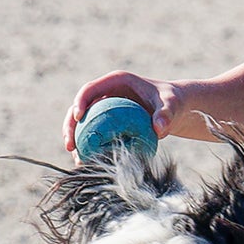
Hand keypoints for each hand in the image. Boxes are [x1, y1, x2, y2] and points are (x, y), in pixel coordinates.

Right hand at [63, 71, 184, 153]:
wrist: (174, 109)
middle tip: (70, 144)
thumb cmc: (172, 102)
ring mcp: (105, 107)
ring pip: (83, 122)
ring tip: (75, 156)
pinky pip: (94, 133)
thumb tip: (159, 128)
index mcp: (115, 82)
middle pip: (80, 107)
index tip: (79, 117)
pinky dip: (89, 146)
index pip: (90, 89)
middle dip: (70, 124)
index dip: (80, 101)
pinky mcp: (107, 121)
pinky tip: (88, 162)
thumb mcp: (171, 105)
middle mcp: (106, 93)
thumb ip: (166, 114)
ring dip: (75, 138)